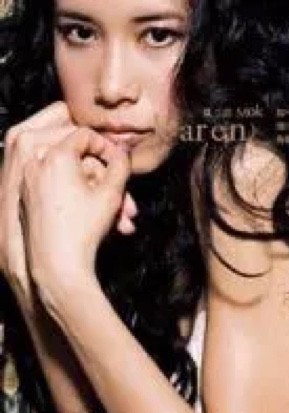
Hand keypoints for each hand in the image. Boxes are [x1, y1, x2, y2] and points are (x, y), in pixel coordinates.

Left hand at [0, 102, 135, 302]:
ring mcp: (30, 182)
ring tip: (121, 216)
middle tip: (121, 189)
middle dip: (104, 174)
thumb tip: (122, 152)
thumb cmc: (83, 229)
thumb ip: (121, 165)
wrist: (57, 265)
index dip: (107, 145)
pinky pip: (60, 187)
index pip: (85, 133)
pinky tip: (104, 219)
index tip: (119, 161)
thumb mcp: (111, 192)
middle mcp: (36, 164)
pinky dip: (82, 199)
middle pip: (77, 154)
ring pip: (72, 175)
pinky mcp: (30, 198)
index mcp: (55, 156)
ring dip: (99, 192)